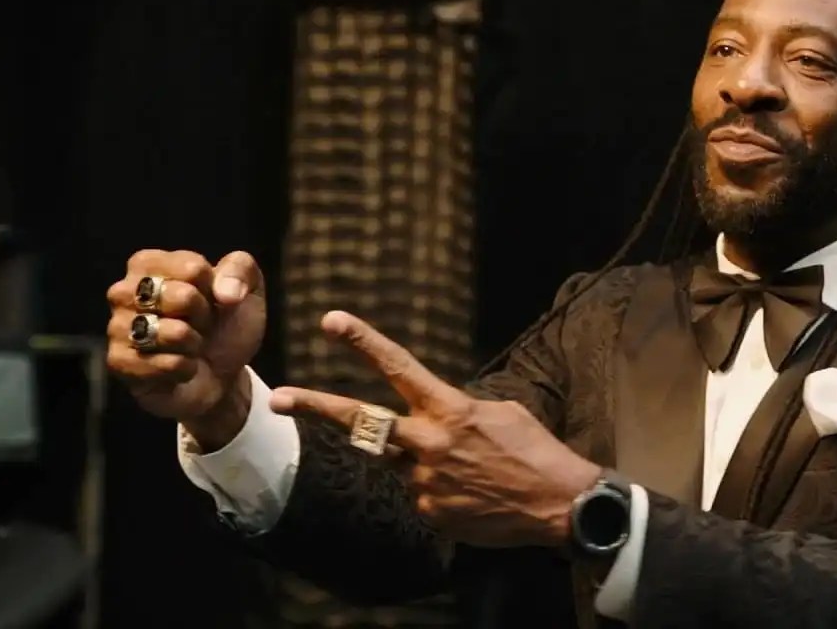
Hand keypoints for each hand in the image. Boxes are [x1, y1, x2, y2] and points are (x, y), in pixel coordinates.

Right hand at [105, 249, 266, 449]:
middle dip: (204, 317)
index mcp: (149, 263)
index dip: (214, 289)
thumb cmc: (225, 326)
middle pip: (182, 296)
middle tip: (201, 325)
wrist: (220, 375)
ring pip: (174, 333)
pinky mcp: (119, 362)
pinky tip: (180, 368)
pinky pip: (167, 364)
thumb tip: (226, 292)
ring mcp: (116, 326)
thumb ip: (242, 270)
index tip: (210, 300)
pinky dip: (185, 369)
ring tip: (190, 345)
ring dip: (194, 344)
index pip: (193, 268)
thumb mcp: (247, 290)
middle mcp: (124, 290)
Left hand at [270, 310, 600, 548]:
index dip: (363, 341)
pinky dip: (443, 493)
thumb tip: (435, 418)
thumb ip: (456, 410)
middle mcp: (428, 443)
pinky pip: (422, 496)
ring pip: (401, 465)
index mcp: (449, 408)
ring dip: (425, 465)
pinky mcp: (430, 513)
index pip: (398, 366)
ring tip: (473, 474)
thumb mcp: (500, 412)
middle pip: (360, 421)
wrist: (559, 505)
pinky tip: (476, 497)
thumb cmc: (535, 450)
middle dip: (315, 407)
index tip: (331, 321)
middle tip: (277, 397)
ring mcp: (424, 482)